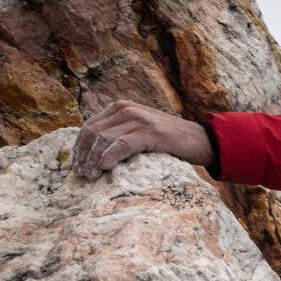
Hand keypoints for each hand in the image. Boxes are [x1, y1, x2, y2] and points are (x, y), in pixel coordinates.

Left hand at [72, 100, 214, 178]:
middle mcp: (127, 109)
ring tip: (91, 174)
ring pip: (104, 138)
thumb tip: (93, 149)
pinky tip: (105, 167)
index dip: (79, 146)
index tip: (77, 164)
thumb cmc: (170, 140)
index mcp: (122, 107)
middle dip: (83, 154)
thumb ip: (120, 130)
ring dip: (94, 159)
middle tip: (82, 173)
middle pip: (92, 131)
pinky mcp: (150, 132)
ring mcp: (139, 119)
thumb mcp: (141, 128)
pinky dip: (109, 157)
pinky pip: (122, 144)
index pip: (89, 125)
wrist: (202, 140)